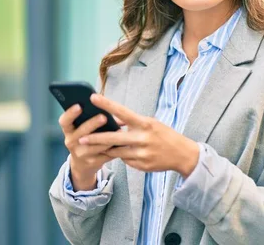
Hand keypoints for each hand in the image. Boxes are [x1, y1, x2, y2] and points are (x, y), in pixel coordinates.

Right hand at [58, 105, 115, 189]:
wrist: (82, 166)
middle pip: (81, 132)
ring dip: (109, 137)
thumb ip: (95, 118)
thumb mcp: (84, 130)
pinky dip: (115, 148)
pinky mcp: (92, 162)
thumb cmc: (86, 140)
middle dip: (92, 124)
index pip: (64, 121)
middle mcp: (71, 142)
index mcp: (69, 131)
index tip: (79, 106)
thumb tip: (114, 108)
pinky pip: (106, 154)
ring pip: (96, 145)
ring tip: (120, 130)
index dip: (70, 113)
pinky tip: (123, 142)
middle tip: (103, 117)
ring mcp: (81, 154)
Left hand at [78, 94, 199, 177]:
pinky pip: (125, 160)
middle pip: (113, 138)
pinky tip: (121, 154)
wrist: (182, 154)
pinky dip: (121, 156)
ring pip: (116, 152)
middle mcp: (143, 138)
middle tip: (81, 139)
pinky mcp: (141, 165)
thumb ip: (133, 122)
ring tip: (93, 147)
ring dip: (105, 149)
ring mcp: (142, 153)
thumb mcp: (151, 124)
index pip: (122, 112)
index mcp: (145, 123)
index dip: (107, 105)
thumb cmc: (165, 135)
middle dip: (95, 139)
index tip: (93, 98)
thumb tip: (115, 119)